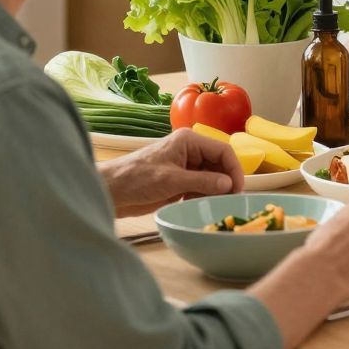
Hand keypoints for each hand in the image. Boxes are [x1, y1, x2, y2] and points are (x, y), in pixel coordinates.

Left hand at [102, 130, 244, 217]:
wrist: (110, 191)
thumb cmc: (135, 179)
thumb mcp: (172, 180)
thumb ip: (203, 181)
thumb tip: (229, 184)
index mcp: (189, 141)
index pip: (223, 151)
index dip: (234, 170)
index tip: (238, 190)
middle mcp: (190, 151)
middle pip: (219, 165)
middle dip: (225, 182)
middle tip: (229, 202)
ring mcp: (185, 167)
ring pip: (212, 178)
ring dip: (215, 192)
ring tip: (215, 206)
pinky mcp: (179, 182)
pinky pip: (201, 188)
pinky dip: (203, 197)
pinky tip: (198, 206)